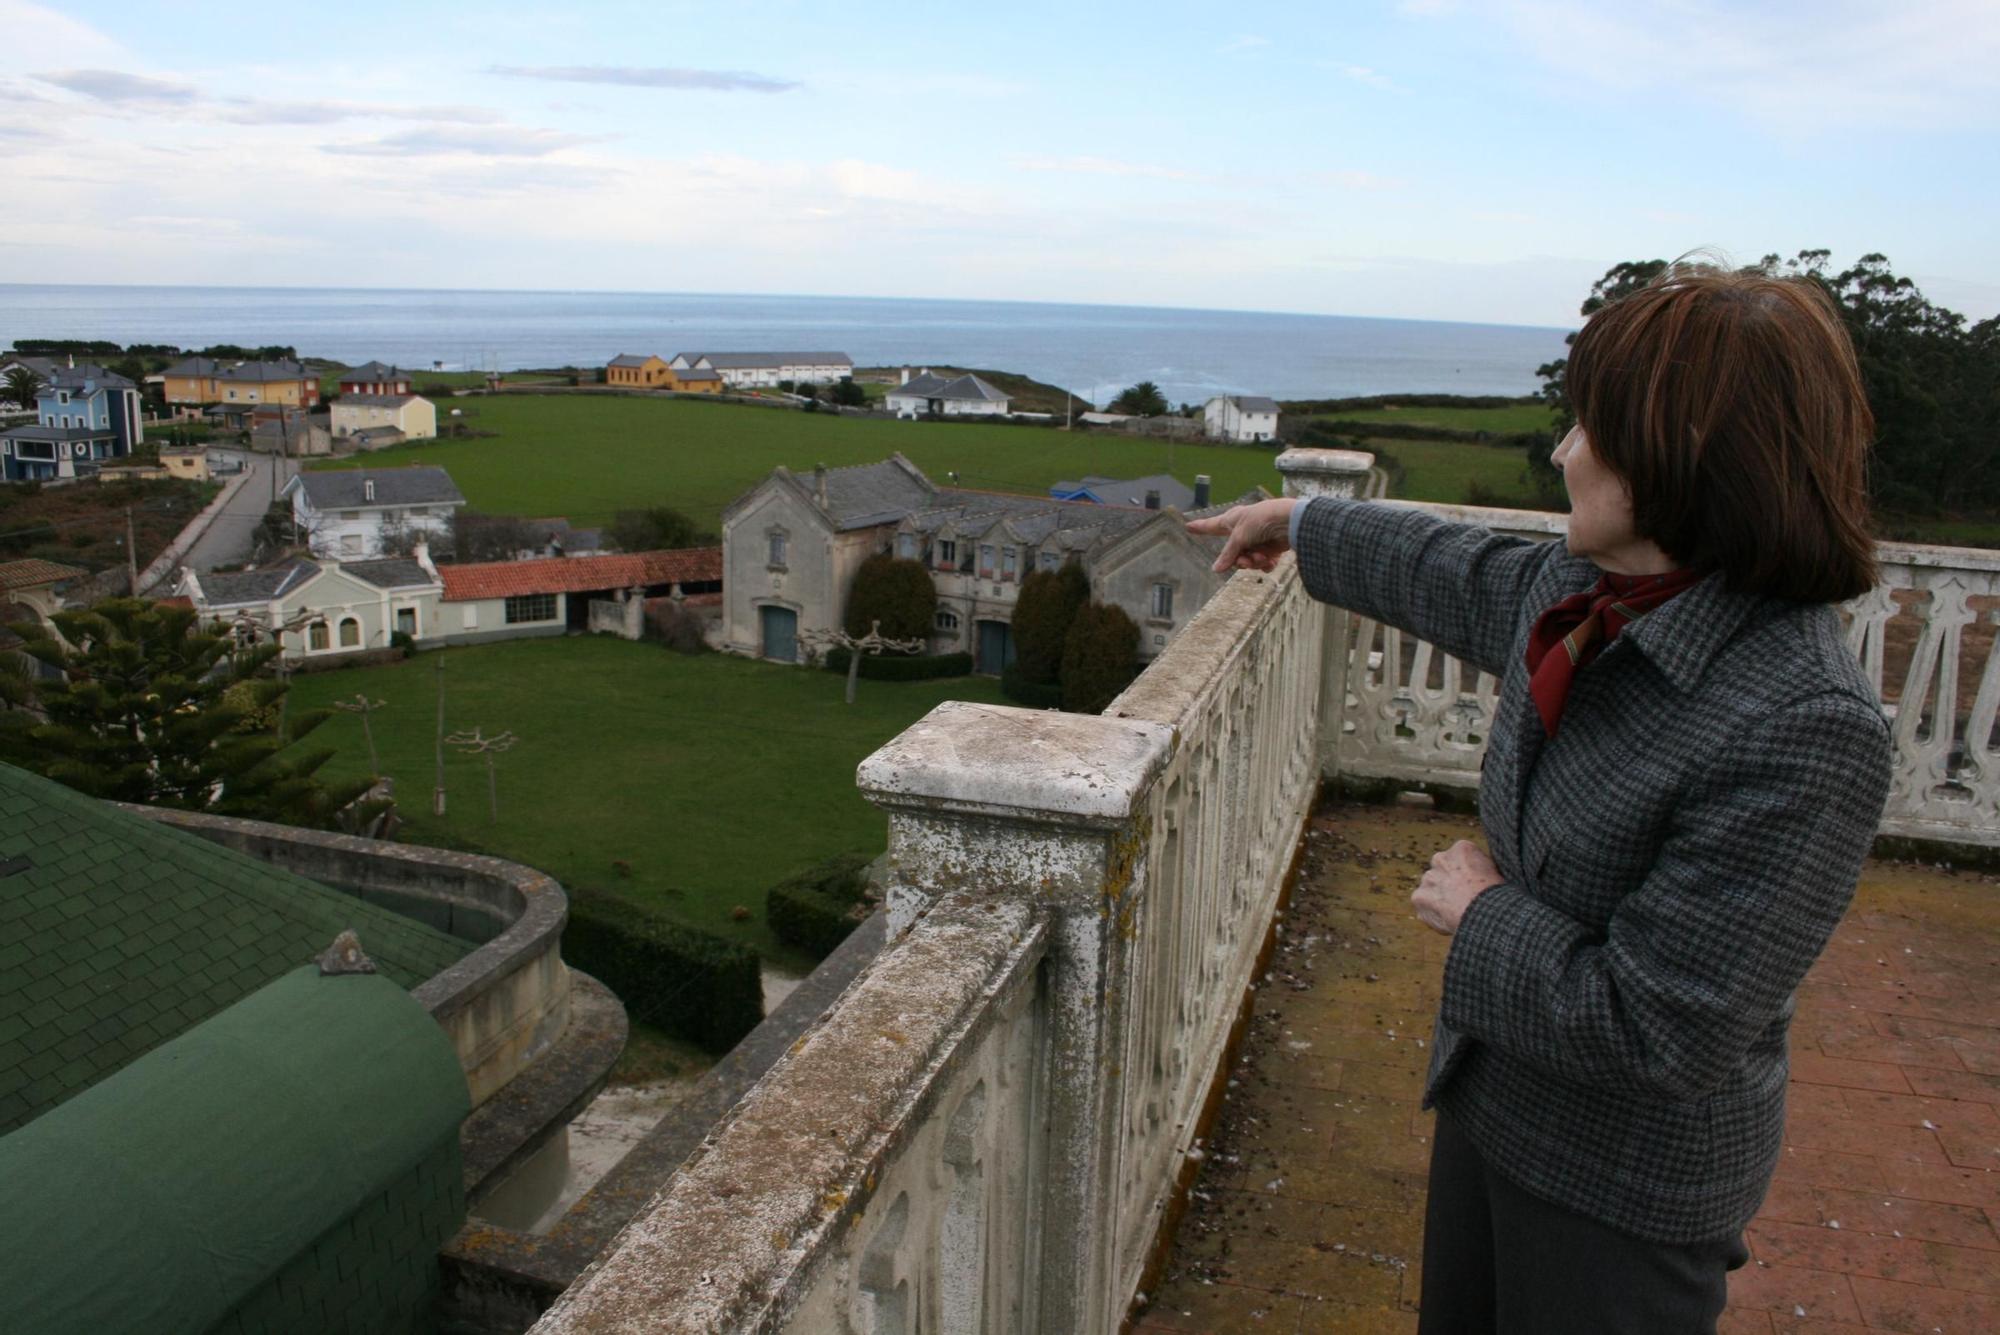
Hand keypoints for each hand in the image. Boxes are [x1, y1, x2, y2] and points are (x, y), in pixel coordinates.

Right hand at [1185, 498, 1299, 572]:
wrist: (1290, 521)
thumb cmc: (1261, 520)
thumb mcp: (1240, 537)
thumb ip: (1229, 554)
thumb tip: (1216, 569)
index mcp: (1232, 520)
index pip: (1211, 526)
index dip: (1200, 527)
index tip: (1188, 526)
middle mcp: (1243, 531)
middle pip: (1233, 554)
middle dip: (1240, 560)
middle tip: (1247, 560)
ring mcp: (1257, 540)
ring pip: (1248, 560)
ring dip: (1255, 562)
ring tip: (1262, 557)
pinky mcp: (1270, 548)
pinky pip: (1262, 563)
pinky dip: (1266, 564)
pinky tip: (1271, 560)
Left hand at [1412, 840, 1502, 935]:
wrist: (1484, 913)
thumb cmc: (1497, 895)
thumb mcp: (1498, 873)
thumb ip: (1481, 868)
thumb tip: (1479, 874)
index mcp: (1462, 849)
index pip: (1461, 858)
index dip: (1468, 874)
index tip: (1476, 886)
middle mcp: (1440, 858)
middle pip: (1442, 870)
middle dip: (1449, 882)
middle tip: (1463, 899)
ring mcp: (1428, 878)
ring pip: (1431, 887)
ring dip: (1440, 897)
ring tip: (1457, 911)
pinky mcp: (1419, 897)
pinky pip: (1424, 906)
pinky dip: (1432, 913)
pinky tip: (1447, 920)